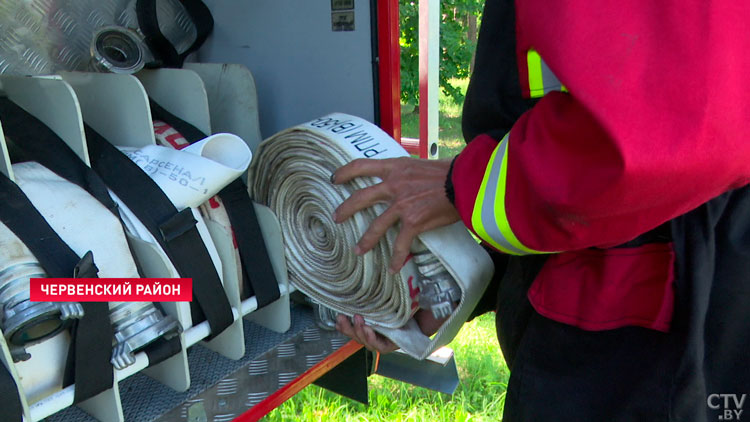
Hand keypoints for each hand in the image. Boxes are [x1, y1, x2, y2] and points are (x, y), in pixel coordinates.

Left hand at [332, 157, 459, 272]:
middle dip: (345, 210)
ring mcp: (402, 205)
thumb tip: (402, 179)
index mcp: (395, 168)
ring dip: (365, 241)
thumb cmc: (448, 172)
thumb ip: (405, 173)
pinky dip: (396, 259)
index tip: (334, 179)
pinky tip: (393, 269)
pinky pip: (400, 244)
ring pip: (376, 226)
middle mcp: (394, 185)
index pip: (361, 166)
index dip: (344, 172)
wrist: (465, 182)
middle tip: (336, 218)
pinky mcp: (413, 222)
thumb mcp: (419, 165)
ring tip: (358, 250)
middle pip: (361, 198)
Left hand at [335, 309, 451, 353]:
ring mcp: (379, 328)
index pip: (384, 346)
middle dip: (359, 333)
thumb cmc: (433, 306)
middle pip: (369, 342)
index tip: (368, 327)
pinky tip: (339, 319)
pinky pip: (357, 326)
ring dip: (349, 329)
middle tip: (355, 319)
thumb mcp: (438, 311)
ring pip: (360, 335)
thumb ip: (441, 314)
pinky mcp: (372, 318)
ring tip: (341, 318)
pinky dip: (347, 324)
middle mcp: (388, 336)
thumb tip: (449, 310)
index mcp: (401, 338)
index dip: (374, 339)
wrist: (429, 298)